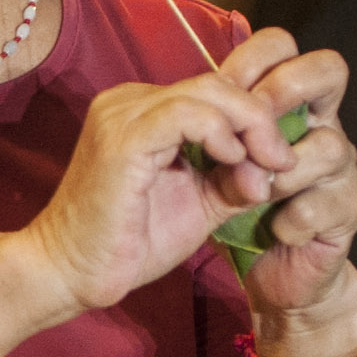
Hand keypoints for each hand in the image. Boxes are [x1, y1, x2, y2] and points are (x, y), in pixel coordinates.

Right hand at [22, 32, 330, 313]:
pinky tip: (234, 161)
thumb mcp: (199, 203)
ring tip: (269, 163)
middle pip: (216, 83)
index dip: (256, 115)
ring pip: (206, 92)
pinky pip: (184, 114)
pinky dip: (220, 133)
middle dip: (261, 117)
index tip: (282, 156)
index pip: (214, 90)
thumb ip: (235, 178)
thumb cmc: (130, 243)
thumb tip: (274, 166)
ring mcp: (122, 115)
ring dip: (250, 124)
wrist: (71, 273)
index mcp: (145, 111)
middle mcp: (130, 102)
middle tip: (284, 159)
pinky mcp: (122, 138)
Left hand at [210, 34, 356, 348]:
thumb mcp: (208, 162)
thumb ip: (209, 128)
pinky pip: (325, 203)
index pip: (282, 49)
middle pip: (330, 69)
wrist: (262, 276)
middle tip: (248, 131)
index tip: (217, 91)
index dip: (252, 60)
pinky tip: (274, 232)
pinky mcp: (349, 211)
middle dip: (284, 92)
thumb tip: (194, 97)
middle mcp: (321, 125)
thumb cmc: (231, 209)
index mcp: (284, 104)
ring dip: (280, 176)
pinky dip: (290, 220)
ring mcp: (342, 166)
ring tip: (252, 198)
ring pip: (330, 146)